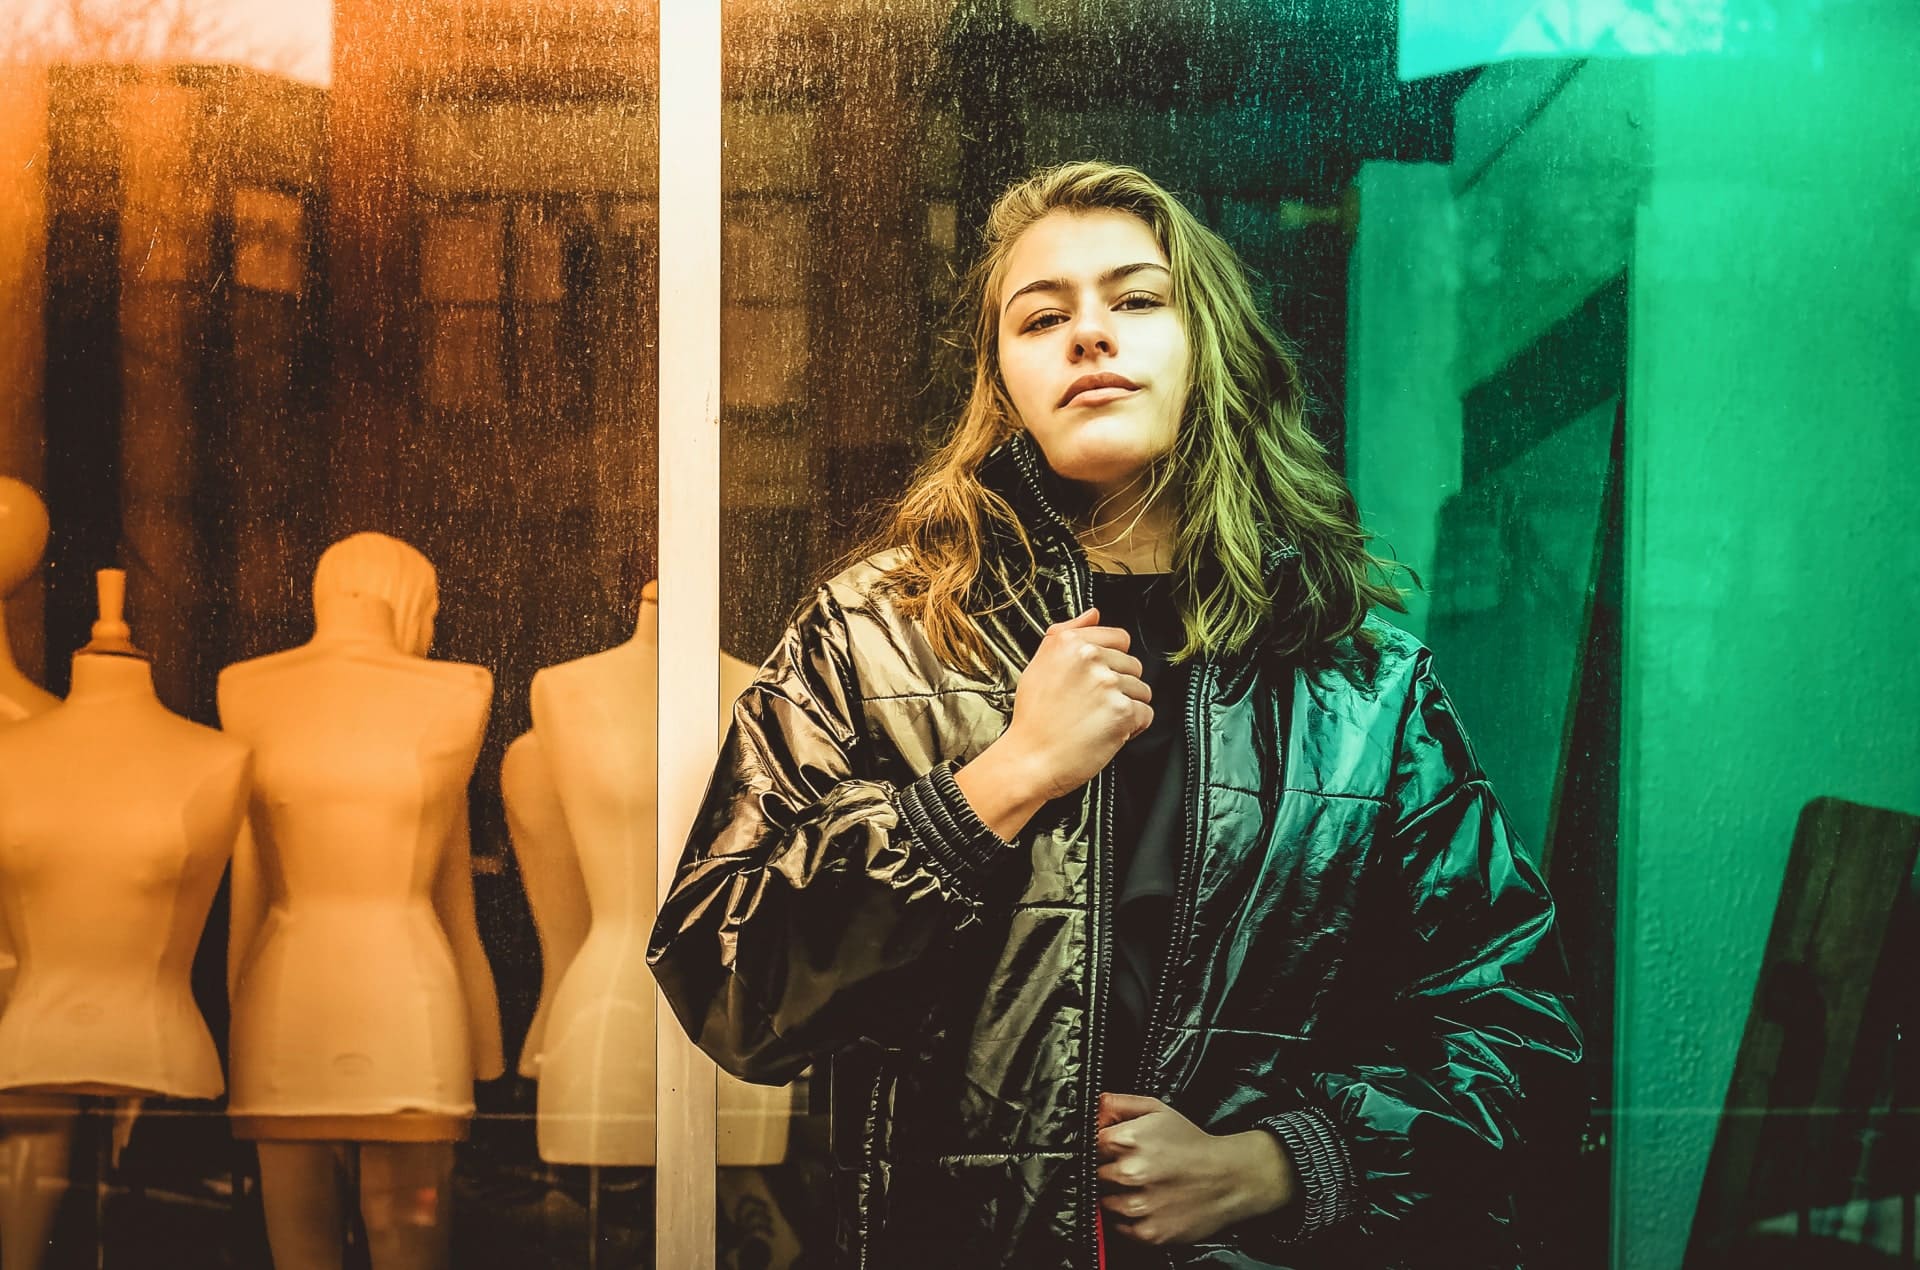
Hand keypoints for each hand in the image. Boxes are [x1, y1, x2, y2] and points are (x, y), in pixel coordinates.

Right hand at [1000, 607, 1151, 800]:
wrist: (1029, 759)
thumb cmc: (1034, 719)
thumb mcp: (1039, 665)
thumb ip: (1067, 633)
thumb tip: (1093, 614)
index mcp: (1069, 643)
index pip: (1119, 638)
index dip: (1113, 662)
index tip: (1100, 678)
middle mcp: (1089, 658)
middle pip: (1133, 666)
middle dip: (1119, 687)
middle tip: (1093, 706)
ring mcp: (1108, 684)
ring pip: (1142, 690)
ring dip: (1126, 707)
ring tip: (1098, 720)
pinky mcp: (1122, 712)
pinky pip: (1146, 714)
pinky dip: (1133, 728)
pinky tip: (1108, 732)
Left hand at [1096, 1092, 1296, 1246]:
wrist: (1230, 1178)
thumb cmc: (1193, 1144)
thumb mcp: (1157, 1109)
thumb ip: (1118, 1104)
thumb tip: (1093, 1106)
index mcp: (1129, 1139)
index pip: (1089, 1145)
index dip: (1101, 1148)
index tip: (1112, 1151)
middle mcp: (1131, 1172)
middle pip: (1095, 1175)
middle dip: (1109, 1172)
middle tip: (1133, 1169)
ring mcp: (1139, 1205)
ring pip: (1104, 1202)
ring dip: (1118, 1196)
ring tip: (1143, 1187)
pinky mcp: (1149, 1232)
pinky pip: (1120, 1227)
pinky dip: (1129, 1218)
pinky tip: (1148, 1204)